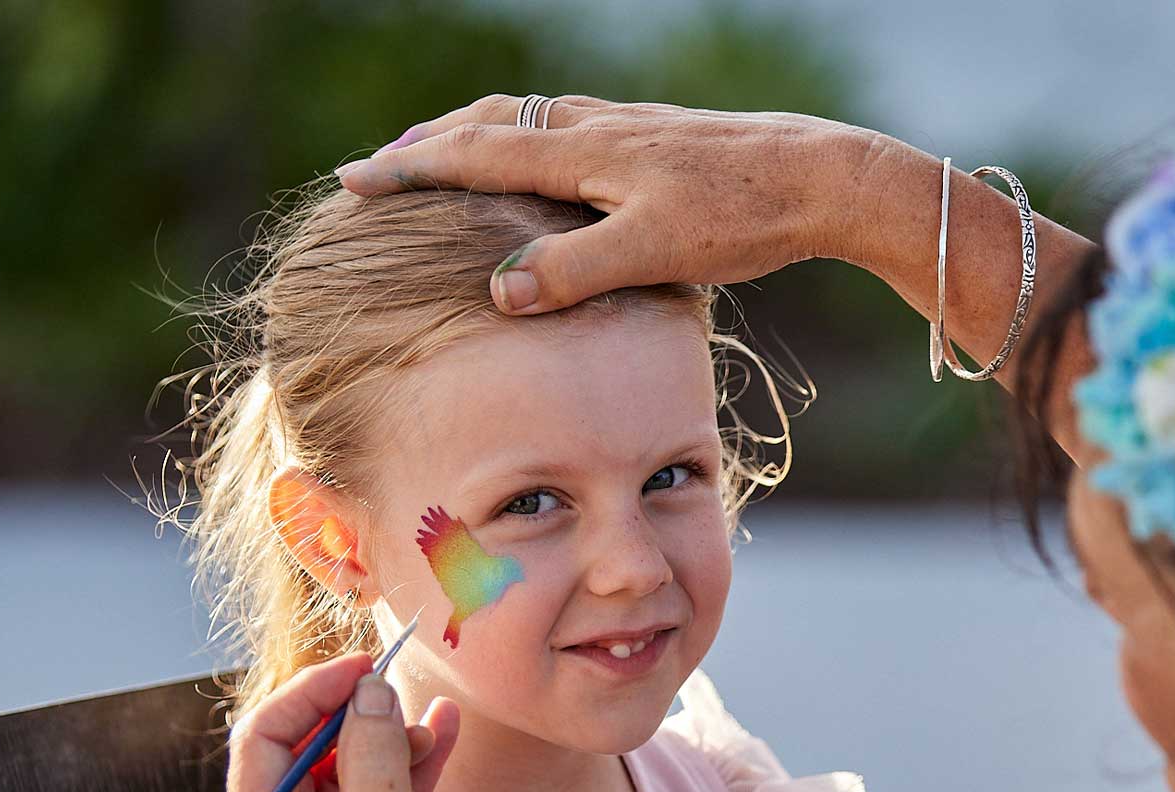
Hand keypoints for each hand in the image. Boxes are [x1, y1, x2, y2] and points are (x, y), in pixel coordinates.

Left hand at [227, 655, 501, 791]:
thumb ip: (373, 756)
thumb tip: (370, 689)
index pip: (262, 742)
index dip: (307, 695)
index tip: (359, 668)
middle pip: (305, 752)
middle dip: (351, 712)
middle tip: (394, 678)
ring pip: (350, 771)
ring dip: (387, 737)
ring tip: (431, 717)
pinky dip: (410, 765)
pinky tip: (443, 729)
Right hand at [338, 94, 932, 313]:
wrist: (821, 176)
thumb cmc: (741, 218)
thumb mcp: (654, 254)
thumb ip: (575, 272)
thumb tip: (499, 292)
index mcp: (582, 151)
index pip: (472, 153)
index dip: (410, 169)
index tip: (354, 178)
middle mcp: (596, 127)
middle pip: (490, 121)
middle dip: (430, 143)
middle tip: (378, 164)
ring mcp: (626, 127)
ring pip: (528, 117)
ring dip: (475, 132)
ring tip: (442, 152)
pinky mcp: (655, 137)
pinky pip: (565, 125)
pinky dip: (525, 135)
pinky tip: (542, 159)